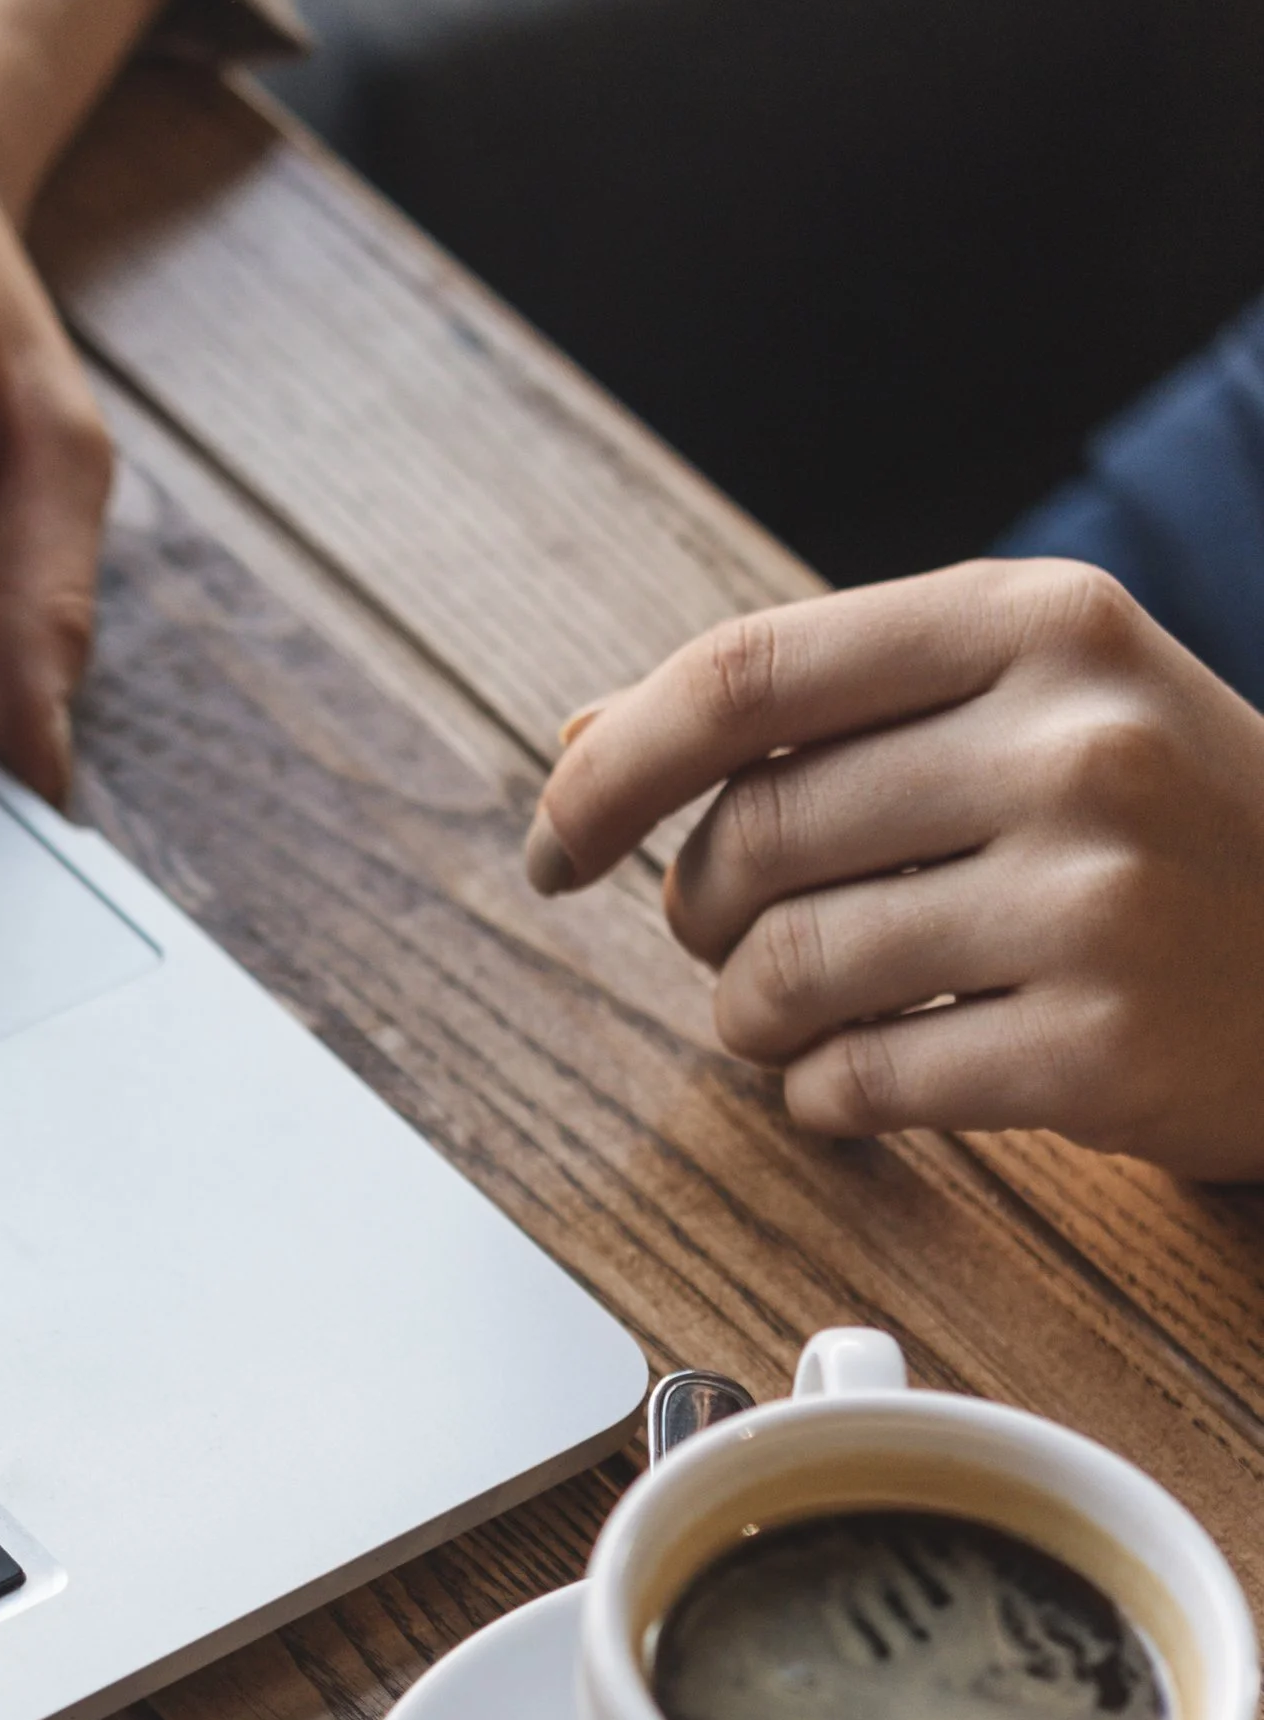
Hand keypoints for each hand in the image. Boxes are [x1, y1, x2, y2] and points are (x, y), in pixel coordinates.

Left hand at [521, 559, 1263, 1178]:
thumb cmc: (1165, 827)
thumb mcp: (1026, 705)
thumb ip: (816, 711)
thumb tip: (584, 735)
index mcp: (1036, 622)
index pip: (746, 676)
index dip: (613, 768)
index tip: (554, 837)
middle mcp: (1072, 742)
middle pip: (748, 840)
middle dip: (696, 915)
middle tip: (729, 941)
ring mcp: (1095, 897)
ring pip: (783, 973)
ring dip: (748, 1019)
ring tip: (798, 1015)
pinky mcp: (1100, 1047)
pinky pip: (856, 1084)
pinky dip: (822, 1097)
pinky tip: (870, 1076)